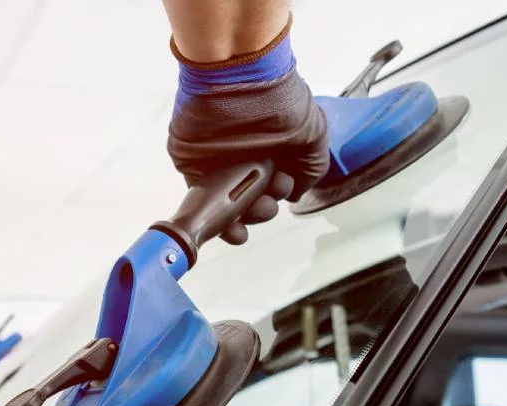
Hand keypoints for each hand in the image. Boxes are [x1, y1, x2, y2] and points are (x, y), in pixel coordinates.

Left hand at [167, 19, 327, 244]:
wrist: (238, 78)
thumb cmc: (278, 99)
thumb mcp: (313, 133)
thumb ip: (311, 168)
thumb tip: (294, 195)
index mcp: (271, 150)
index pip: (271, 188)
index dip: (277, 199)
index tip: (282, 191)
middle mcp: (244, 158)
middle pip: (251, 202)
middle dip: (262, 210)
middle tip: (268, 196)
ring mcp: (217, 164)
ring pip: (227, 207)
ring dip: (241, 219)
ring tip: (253, 207)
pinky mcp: (193, 166)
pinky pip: (202, 201)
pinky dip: (214, 217)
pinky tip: (227, 225)